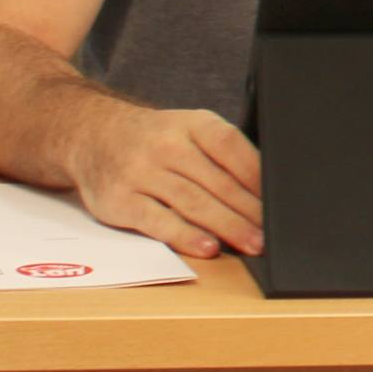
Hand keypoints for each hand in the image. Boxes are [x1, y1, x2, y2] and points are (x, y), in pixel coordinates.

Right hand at [72, 105, 263, 257]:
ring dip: (227, 226)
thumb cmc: (156, 139)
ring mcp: (141, 172)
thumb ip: (222, 153)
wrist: (93, 135)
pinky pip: (158, 221)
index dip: (257, 176)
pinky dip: (186, 236)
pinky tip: (208, 247)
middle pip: (216, 182)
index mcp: (192, 124)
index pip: (231, 147)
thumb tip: (266, 188)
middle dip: (249, 211)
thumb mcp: (190, 129)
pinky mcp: (121, 200)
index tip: (279, 201)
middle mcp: (167, 145)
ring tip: (252, 244)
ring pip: (193, 203)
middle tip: (272, 234)